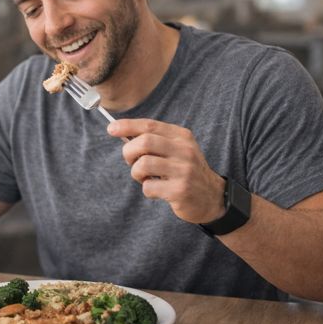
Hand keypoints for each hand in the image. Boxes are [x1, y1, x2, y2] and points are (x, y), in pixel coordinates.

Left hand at [108, 118, 225, 223]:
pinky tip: (158, 191)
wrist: (212, 198)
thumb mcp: (176, 150)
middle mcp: (185, 150)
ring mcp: (184, 170)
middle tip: (131, 162)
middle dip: (129, 152)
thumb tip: (122, 133)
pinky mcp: (180, 190)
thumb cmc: (185, 171)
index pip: (150, 125)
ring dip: (137, 173)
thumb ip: (154, 141)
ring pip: (143, 165)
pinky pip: (149, 187)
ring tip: (146, 178)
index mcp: (182, 137)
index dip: (127, 125)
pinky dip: (147, 189)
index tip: (111, 128)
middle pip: (144, 142)